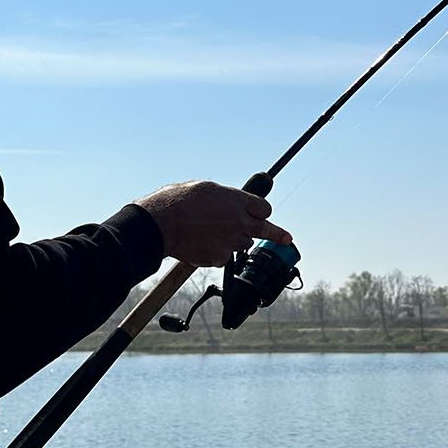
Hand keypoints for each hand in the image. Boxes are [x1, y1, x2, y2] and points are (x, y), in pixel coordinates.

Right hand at [133, 180, 291, 265]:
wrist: (160, 223)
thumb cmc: (177, 202)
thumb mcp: (205, 189)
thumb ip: (224, 198)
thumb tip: (228, 201)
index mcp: (237, 200)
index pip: (264, 208)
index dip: (261, 212)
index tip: (263, 215)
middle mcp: (239, 221)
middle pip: (266, 230)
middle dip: (278, 235)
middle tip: (286, 239)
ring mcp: (231, 241)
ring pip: (243, 245)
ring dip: (235, 241)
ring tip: (214, 235)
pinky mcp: (220, 257)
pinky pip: (224, 258)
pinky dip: (217, 254)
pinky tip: (203, 245)